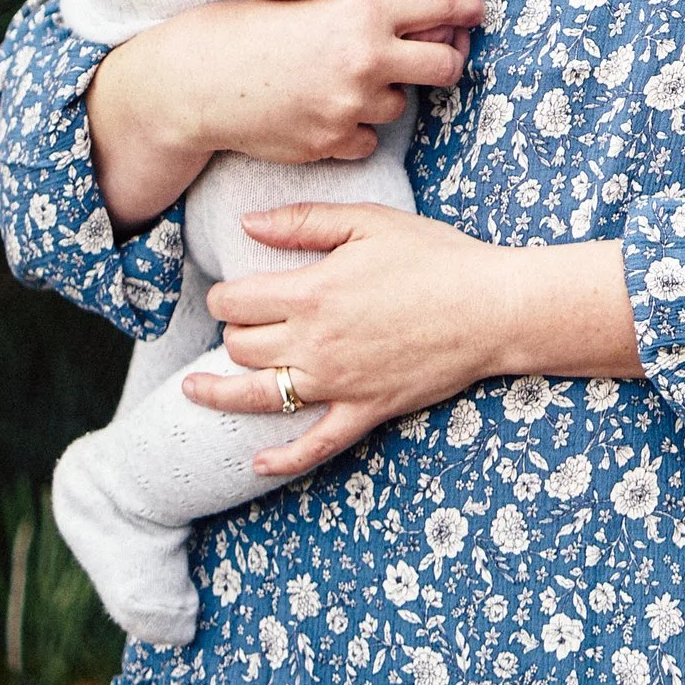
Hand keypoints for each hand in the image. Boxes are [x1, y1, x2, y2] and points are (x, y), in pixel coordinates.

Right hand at [84, 0, 482, 230]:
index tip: (475, 12)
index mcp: (363, 9)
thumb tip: (415, 13)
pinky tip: (323, 112)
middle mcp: (366, 57)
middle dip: (446, 60)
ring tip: (344, 83)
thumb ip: (362, 6)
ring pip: (402, 105)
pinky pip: (369, 140)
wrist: (195, 82)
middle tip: (435, 59)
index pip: (442, 2)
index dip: (466, 6)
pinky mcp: (333, 142)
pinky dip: (356, 129)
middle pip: (446, 64)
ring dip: (385, 96)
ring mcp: (351, 104)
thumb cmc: (245, 30)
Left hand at [187, 205, 526, 477]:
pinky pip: (314, 444)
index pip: (237, 302)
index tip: (230, 289)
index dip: (224, 294)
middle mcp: (315, 345)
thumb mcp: (369, 222)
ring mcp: (337, 384)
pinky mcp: (364, 410)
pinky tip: (257, 462)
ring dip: (220, 394)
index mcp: (312, 293)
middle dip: (232, 332)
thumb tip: (248, 224)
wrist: (491, 307)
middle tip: (244, 321)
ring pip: (259, 397)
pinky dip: (282, 459)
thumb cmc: (435, 257)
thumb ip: (304, 222)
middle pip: (242, 347)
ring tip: (193, 391)